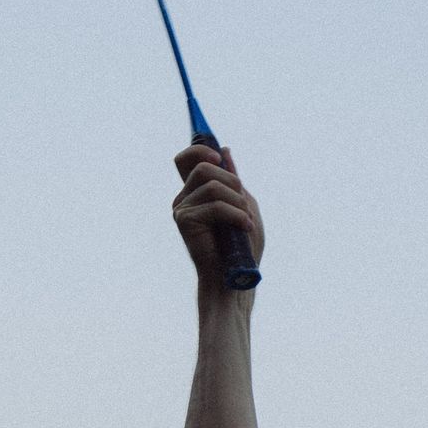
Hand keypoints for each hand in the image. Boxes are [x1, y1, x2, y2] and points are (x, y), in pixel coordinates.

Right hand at [171, 141, 263, 292]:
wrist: (235, 277)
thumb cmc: (241, 246)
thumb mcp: (244, 204)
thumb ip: (233, 179)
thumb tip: (224, 151)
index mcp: (196, 192)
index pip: (185, 159)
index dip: (200, 150)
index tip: (219, 159)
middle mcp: (184, 199)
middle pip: (204, 167)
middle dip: (232, 181)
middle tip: (244, 203)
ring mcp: (182, 210)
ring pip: (212, 186)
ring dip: (237, 201)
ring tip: (245, 221)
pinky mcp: (184, 221)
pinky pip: (215, 205)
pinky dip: (236, 215)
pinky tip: (244, 228)